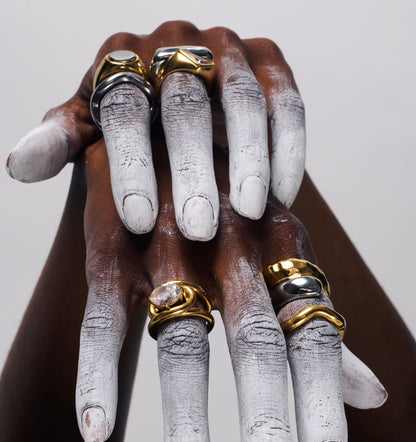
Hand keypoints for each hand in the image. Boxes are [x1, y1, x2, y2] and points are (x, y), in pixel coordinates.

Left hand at [7, 21, 305, 240]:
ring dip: (248, 158)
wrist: (182, 115)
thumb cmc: (131, 132)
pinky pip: (286, 103)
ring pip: (243, 99)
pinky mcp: (271, 63)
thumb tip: (18, 167)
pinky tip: (283, 194)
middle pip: (185, 103)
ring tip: (250, 212)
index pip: (123, 106)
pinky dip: (287, 147)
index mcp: (121, 57)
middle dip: (193, 169)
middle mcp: (174, 42)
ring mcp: (228, 49)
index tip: (140, 223)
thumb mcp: (90, 134)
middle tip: (198, 231)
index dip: (131, 164)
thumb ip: (60, 142)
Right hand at [76, 138, 385, 441]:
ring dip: (187, 420)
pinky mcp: (113, 250)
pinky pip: (102, 320)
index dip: (320, 402)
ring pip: (181, 342)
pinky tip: (96, 429)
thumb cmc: (233, 201)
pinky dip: (98, 375)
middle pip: (255, 345)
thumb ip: (319, 323)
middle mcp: (231, 252)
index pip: (310, 335)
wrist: (167, 125)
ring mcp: (168, 251)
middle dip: (264, 421)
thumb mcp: (282, 253)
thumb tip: (375, 394)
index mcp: (279, 251)